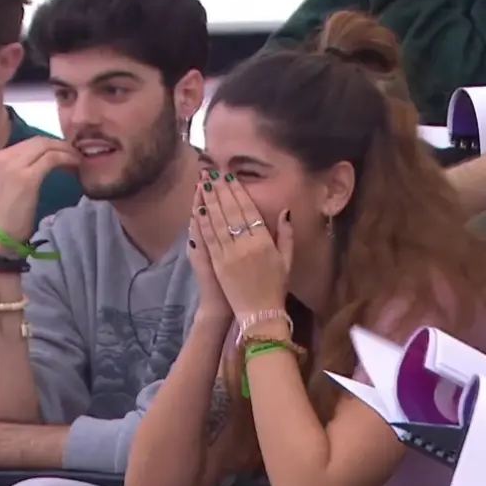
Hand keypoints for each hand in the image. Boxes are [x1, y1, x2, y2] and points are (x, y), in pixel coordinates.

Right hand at [0, 137, 80, 246]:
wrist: (3, 233)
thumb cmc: (14, 212)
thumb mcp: (19, 182)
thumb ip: (31, 165)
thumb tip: (54, 154)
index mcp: (4, 155)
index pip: (35, 141)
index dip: (56, 144)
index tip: (71, 152)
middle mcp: (7, 156)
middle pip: (42, 141)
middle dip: (64, 146)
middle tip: (79, 156)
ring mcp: (15, 165)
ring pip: (48, 147)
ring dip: (67, 152)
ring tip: (79, 162)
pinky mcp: (27, 177)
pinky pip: (52, 159)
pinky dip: (66, 160)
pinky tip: (75, 168)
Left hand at [192, 171, 291, 322]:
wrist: (259, 313)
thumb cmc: (276, 286)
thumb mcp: (288, 260)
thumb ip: (286, 234)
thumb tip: (285, 210)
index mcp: (264, 243)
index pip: (248, 210)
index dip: (238, 192)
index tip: (230, 177)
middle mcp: (245, 246)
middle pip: (230, 212)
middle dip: (220, 191)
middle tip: (212, 173)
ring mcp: (229, 255)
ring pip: (217, 222)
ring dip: (209, 201)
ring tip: (202, 184)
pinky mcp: (217, 264)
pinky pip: (209, 239)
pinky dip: (203, 222)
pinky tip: (198, 209)